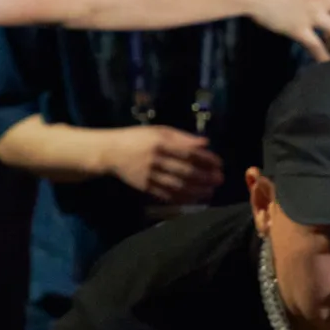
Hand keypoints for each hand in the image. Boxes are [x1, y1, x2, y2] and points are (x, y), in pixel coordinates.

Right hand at [100, 125, 223, 203]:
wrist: (110, 152)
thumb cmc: (136, 138)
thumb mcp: (158, 130)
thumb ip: (182, 137)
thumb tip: (205, 143)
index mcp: (160, 143)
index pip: (189, 152)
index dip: (207, 159)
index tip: (219, 163)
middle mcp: (156, 160)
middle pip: (186, 171)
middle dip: (206, 177)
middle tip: (219, 180)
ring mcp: (150, 175)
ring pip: (178, 186)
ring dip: (197, 190)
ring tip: (210, 191)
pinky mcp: (145, 187)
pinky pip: (167, 195)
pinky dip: (182, 198)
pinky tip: (194, 198)